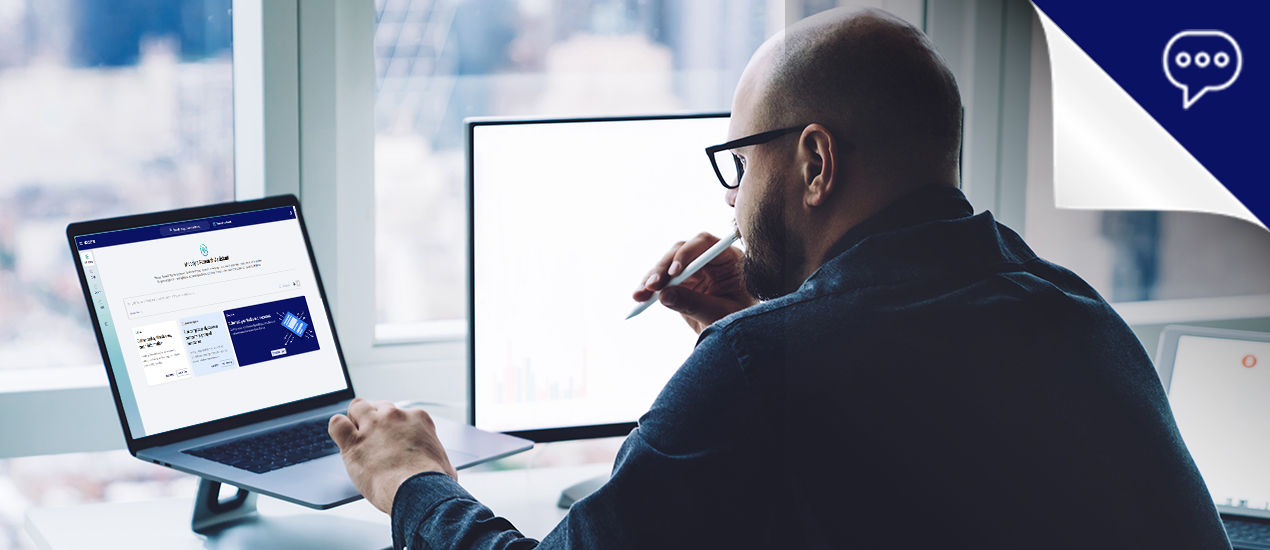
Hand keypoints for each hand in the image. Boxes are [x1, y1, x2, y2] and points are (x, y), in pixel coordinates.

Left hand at [328, 398, 456, 513]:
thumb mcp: (444, 464)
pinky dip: (339, 429)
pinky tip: (343, 438)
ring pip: (357, 407)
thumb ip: (436, 459)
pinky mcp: (354, 442)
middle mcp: (395, 417)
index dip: (397, 428)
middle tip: (376, 437)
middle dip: (376, 419)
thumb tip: (440, 470)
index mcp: (418, 419)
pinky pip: (337, 424)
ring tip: (358, 434)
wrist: (418, 491)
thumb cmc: (433, 482)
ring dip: (356, 418)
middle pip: (379, 406)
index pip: (403, 413)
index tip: (396, 441)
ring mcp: (373, 427)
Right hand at [633, 232, 757, 333]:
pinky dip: (650, 288)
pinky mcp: (682, 282)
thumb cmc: (739, 323)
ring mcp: (694, 270)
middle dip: (663, 268)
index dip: (686, 254)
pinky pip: (662, 280)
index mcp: (729, 259)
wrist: (737, 338)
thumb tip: (663, 295)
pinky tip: (639, 297)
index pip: (705, 244)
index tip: (673, 273)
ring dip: (652, 278)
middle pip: (681, 251)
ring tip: (639, 295)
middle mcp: (710, 259)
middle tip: (651, 287)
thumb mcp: (720, 314)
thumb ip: (695, 304)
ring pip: (667, 264)